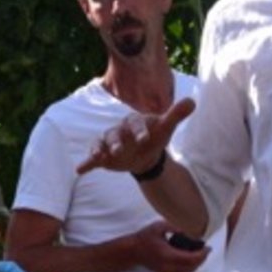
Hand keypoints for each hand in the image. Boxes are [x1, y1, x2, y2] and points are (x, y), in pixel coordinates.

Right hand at [76, 98, 195, 176]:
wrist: (145, 152)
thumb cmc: (155, 136)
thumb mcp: (165, 128)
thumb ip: (176, 115)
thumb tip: (192, 101)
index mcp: (134, 122)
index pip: (135, 123)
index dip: (139, 130)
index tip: (144, 139)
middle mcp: (119, 130)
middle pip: (114, 134)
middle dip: (116, 142)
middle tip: (119, 150)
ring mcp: (109, 143)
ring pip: (102, 144)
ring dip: (99, 149)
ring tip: (98, 156)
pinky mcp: (103, 156)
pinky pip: (93, 158)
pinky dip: (86, 163)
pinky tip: (79, 170)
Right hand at [134, 221, 209, 271]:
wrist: (132, 251)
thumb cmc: (144, 238)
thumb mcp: (159, 227)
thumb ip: (174, 227)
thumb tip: (188, 230)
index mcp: (168, 255)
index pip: (191, 258)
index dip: (202, 254)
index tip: (208, 247)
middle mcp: (169, 266)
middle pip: (192, 267)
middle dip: (202, 259)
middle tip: (207, 250)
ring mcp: (167, 271)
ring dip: (197, 264)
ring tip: (201, 253)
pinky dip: (189, 267)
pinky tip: (190, 258)